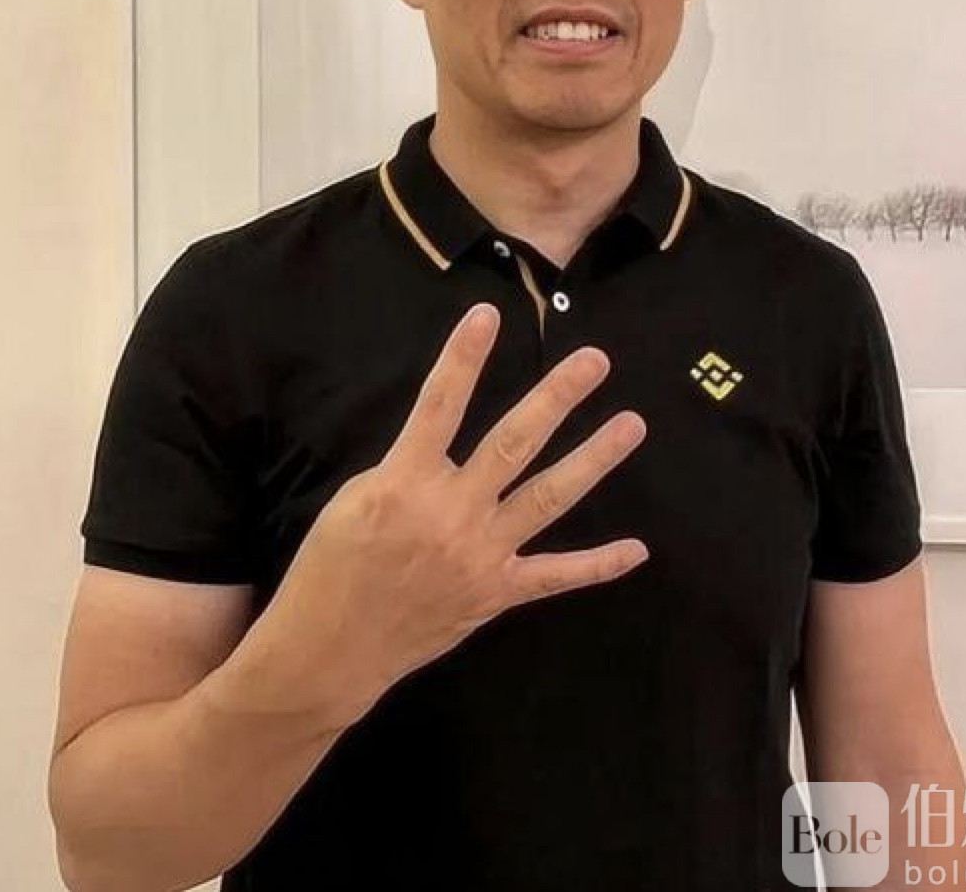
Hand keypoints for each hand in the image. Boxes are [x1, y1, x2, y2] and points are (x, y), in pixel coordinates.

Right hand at [255, 302, 647, 731]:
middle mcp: (452, 514)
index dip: (463, 358)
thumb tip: (444, 443)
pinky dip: (597, 565)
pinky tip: (636, 550)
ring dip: (594, 459)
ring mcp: (481, 555)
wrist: (329, 651)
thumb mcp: (352, 502)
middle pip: (514, 444)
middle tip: (595, 360)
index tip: (488, 314)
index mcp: (405, 484)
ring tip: (632, 424)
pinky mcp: (496, 593)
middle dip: (557, 398)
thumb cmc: (331, 567)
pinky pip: (554, 576)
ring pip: (548, 498)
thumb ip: (406, 469)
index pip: (439, 406)